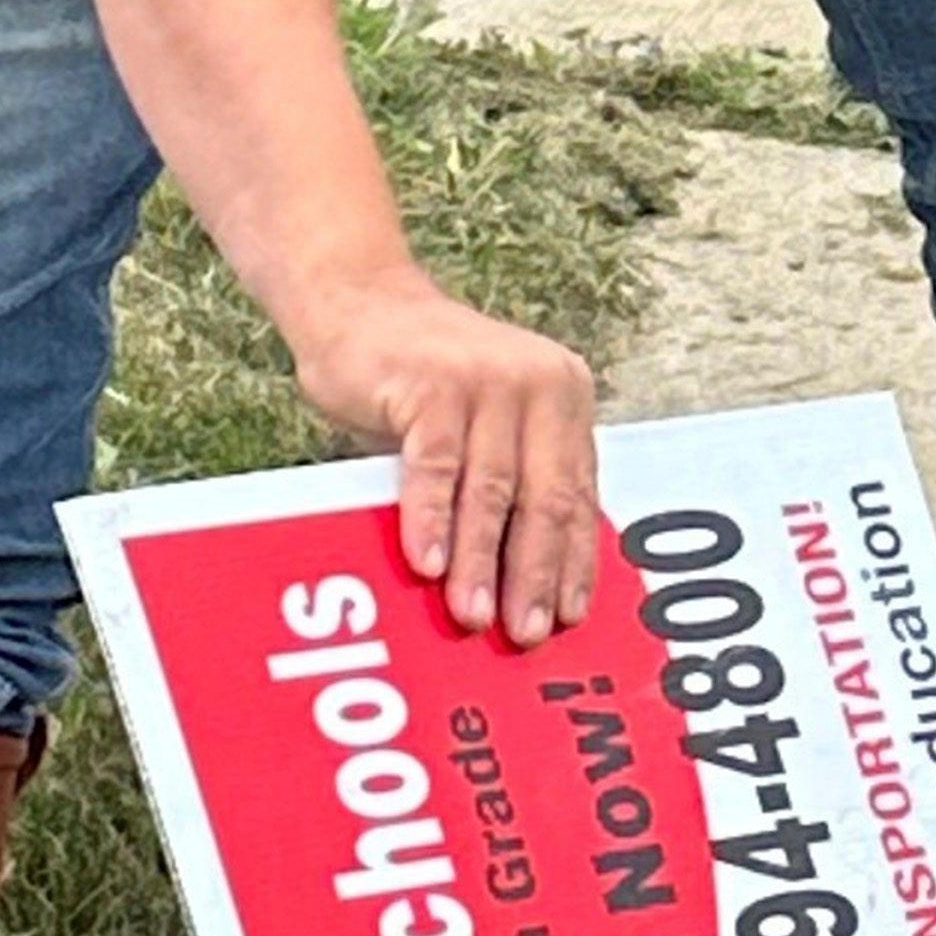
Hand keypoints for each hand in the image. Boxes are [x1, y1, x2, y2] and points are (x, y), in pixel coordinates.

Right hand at [298, 273, 602, 648]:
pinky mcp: (434, 385)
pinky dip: (431, 521)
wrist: (357, 300)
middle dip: (535, 576)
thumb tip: (517, 585)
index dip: (574, 562)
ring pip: (492, 492)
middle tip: (526, 634)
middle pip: (545, 499)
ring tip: (474, 615)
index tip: (569, 616)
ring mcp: (488, 381)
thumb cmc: (421, 382)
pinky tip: (426, 565)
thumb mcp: (483, 427)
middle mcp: (539, 385)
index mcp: (565, 397)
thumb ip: (507, 485)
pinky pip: (437, 468)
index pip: (578, 496)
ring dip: (482, 562)